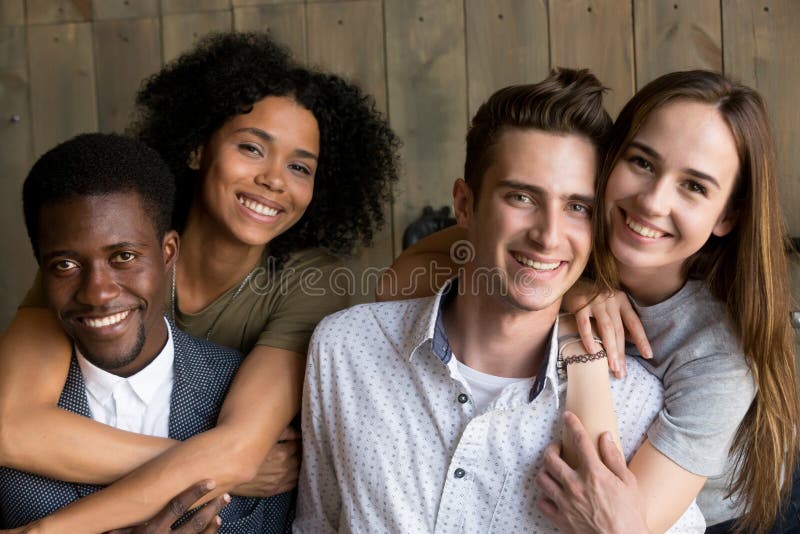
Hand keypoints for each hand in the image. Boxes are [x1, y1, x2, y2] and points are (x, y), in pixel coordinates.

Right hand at [106, 480, 229, 533]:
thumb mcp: (114, 533)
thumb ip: (122, 521)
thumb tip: (126, 497)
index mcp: (150, 531)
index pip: (177, 507)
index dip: (195, 493)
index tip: (209, 481)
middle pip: (195, 522)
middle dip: (212, 507)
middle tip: (226, 495)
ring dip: (213, 522)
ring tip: (221, 510)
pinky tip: (214, 527)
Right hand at [233, 426, 299, 496]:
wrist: (225, 470)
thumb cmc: (242, 449)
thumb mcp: (263, 436)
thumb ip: (283, 432)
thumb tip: (297, 432)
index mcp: (282, 453)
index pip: (298, 445)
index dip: (298, 440)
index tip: (296, 438)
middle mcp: (283, 469)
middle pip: (300, 459)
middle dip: (299, 452)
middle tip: (296, 447)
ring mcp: (278, 481)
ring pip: (297, 472)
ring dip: (298, 465)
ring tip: (294, 458)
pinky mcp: (272, 490)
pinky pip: (291, 485)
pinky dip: (294, 478)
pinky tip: (292, 472)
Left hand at [536, 412, 649, 533]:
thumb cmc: (630, 515)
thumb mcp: (629, 483)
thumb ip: (614, 458)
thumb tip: (605, 437)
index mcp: (594, 474)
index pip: (580, 441)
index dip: (572, 424)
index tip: (568, 417)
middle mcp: (575, 485)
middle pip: (551, 458)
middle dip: (551, 447)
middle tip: (557, 447)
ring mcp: (566, 502)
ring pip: (542, 478)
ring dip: (545, 470)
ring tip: (553, 468)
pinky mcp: (561, 518)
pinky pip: (543, 502)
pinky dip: (545, 496)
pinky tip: (553, 493)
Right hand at [562, 280, 651, 377]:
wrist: (569, 283)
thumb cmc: (591, 298)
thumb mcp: (609, 306)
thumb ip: (620, 321)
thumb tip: (632, 340)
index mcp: (621, 300)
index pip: (634, 323)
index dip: (641, 339)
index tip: (648, 355)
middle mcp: (611, 299)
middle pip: (619, 330)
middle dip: (621, 352)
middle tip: (621, 371)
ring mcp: (595, 301)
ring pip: (606, 328)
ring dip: (610, 349)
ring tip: (612, 367)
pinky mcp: (579, 304)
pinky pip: (585, 324)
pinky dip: (589, 338)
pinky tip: (592, 352)